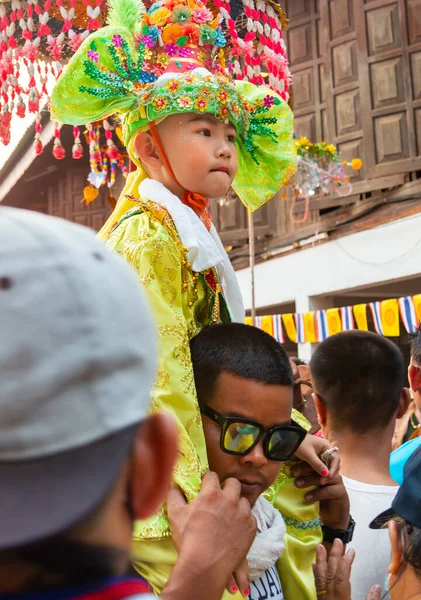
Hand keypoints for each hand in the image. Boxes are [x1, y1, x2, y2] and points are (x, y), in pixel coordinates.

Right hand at [167, 472, 255, 596]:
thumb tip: (173, 485)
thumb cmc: (188, 539)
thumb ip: (174, 496)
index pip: (212, 475)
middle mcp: (230, 499)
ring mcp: (243, 513)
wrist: (205, 566)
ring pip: (244, 501)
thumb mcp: (175, 515)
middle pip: (234, 483)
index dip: (208, 481)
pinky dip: (244, 521)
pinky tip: (235, 530)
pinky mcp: (251, 528)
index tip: (205, 488)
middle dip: (227, 488)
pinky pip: (250, 518)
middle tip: (221, 499)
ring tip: (229, 517)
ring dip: (237, 505)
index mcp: (211, 493)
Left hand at [292, 460, 349, 530]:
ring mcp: (337, 481)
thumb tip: (288, 472)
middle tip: (293, 473)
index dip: (303, 461)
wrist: (333, 517)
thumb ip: (303, 478)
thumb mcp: (310, 487)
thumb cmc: (320, 499)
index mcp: (324, 468)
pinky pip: (327, 491)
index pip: (315, 459)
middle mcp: (331, 472)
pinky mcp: (340, 492)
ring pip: (322, 477)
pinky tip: (307, 497)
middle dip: (305, 468)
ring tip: (297, 484)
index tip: (292, 465)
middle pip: (318, 466)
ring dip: (309, 480)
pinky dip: (316, 493)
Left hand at [294, 434, 340, 479]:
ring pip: (326, 466)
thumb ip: (317, 465)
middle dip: (329, 472)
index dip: (334, 468)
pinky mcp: (315, 458)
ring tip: (320, 481)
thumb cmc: (299, 444)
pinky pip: (320, 466)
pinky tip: (317, 478)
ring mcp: (320, 454)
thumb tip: (327, 475)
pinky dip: (319, 472)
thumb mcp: (308, 455)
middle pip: (332, 463)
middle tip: (323, 481)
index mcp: (326, 446)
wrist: (288, 439)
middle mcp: (326, 450)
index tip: (329, 476)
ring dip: (324, 474)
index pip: (335, 459)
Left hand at [312, 540, 354, 599]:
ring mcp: (323, 599)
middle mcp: (329, 597)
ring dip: (321, 561)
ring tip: (320, 547)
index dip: (346, 563)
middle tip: (337, 542)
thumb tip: (376, 587)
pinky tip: (314, 565)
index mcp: (340, 599)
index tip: (350, 551)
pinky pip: (316, 586)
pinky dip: (316, 574)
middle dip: (334, 556)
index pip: (341, 577)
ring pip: (320, 577)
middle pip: (330, 574)